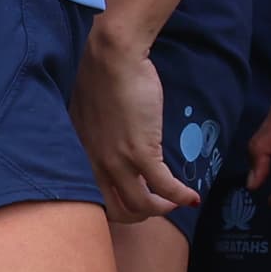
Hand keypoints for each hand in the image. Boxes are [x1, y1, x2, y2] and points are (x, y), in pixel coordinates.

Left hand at [71, 26, 199, 223]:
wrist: (113, 56)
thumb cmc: (101, 75)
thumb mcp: (87, 113)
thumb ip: (93, 135)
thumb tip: (108, 144)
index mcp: (78, 154)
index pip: (91, 199)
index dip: (115, 207)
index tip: (131, 202)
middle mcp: (94, 163)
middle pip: (117, 211)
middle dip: (139, 215)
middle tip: (155, 207)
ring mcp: (117, 161)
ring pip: (141, 206)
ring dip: (162, 209)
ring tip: (174, 202)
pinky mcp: (141, 152)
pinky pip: (164, 186)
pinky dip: (180, 196)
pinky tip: (192, 198)